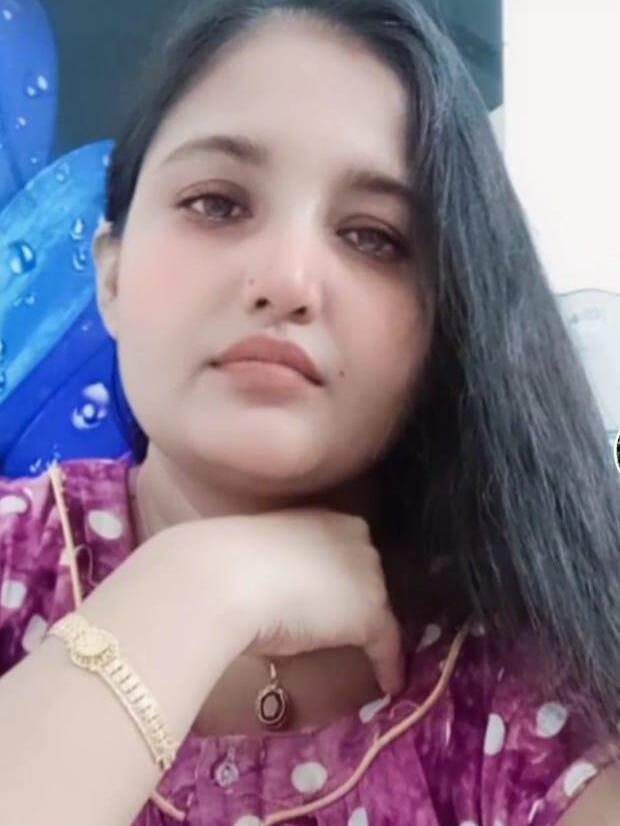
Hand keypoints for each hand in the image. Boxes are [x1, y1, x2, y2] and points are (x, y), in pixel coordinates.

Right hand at [189, 508, 406, 695]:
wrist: (234, 579)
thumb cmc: (235, 562)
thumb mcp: (270, 555)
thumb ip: (292, 567)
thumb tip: (288, 592)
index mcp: (328, 519)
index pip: (347, 549)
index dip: (342, 574)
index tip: (335, 594)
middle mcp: (358, 539)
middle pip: (367, 574)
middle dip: (359, 597)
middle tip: (346, 626)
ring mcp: (369, 576)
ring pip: (376, 606)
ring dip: (371, 628)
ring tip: (369, 653)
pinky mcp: (372, 616)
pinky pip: (386, 644)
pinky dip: (388, 665)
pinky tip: (390, 684)